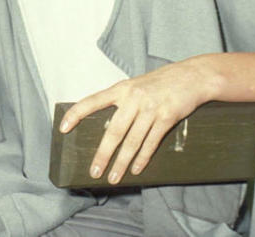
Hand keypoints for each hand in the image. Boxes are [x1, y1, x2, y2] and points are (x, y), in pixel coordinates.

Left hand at [57, 57, 218, 183]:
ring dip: (121, 162)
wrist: (191, 76)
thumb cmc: (160, 83)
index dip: (76, 114)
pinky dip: (142, 158)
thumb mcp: (135, 85)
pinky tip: (135, 169)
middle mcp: (133, 98)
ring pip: (132, 141)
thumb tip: (105, 126)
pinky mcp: (167, 117)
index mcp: (121, 89)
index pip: (92, 101)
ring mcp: (151, 108)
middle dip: (103, 154)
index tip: (63, 128)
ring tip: (114, 177)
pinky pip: (151, 142)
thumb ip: (121, 102)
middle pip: (114, 131)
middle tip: (94, 171)